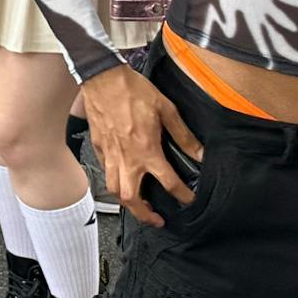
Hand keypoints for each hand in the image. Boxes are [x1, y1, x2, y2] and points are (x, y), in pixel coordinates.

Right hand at [82, 64, 203, 227]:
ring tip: (136, 205)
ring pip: (114, 189)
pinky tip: (120, 176)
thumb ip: (184, 136)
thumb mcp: (166, 110)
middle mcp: (127, 158)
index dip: (183, 195)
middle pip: (132, 199)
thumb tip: (199, 153)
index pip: (169, 183)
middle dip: (145, 215)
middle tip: (156, 220)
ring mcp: (110, 153)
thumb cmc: (132, 90)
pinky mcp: (98, 146)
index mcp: (147, 151)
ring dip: (126, 202)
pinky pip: (104, 171)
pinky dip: (112, 179)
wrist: (103, 77)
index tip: (189, 200)